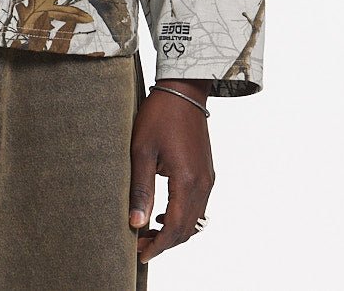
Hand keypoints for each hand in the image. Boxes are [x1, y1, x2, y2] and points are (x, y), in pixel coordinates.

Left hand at [128, 84, 214, 264]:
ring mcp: (207, 177)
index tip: (140, 254)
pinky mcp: (206, 171)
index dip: (158, 246)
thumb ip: (140, 189)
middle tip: (140, 245)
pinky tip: (163, 213)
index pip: (175, 228)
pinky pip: (198, 204)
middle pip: (187, 229)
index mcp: (187, 181)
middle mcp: (203, 183)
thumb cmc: (159, 115)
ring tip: (148, 231)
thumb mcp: (142, 150)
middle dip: (164, 242)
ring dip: (173, 230)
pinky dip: (182, 216)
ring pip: (194, 219)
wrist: (183, 89)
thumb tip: (136, 223)